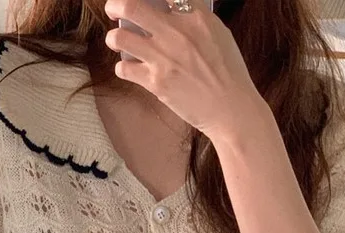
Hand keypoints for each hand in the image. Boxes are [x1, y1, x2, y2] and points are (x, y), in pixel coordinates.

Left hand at [103, 0, 262, 138]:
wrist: (231, 109)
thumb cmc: (229, 75)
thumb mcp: (220, 36)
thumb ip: (196, 21)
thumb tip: (174, 13)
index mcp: (197, 17)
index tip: (142, 2)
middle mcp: (176, 33)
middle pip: (131, 6)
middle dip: (116, 5)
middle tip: (114, 9)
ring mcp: (163, 58)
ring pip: (119, 38)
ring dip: (114, 38)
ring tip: (116, 41)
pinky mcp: (156, 82)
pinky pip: (124, 69)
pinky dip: (123, 68)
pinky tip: (130, 69)